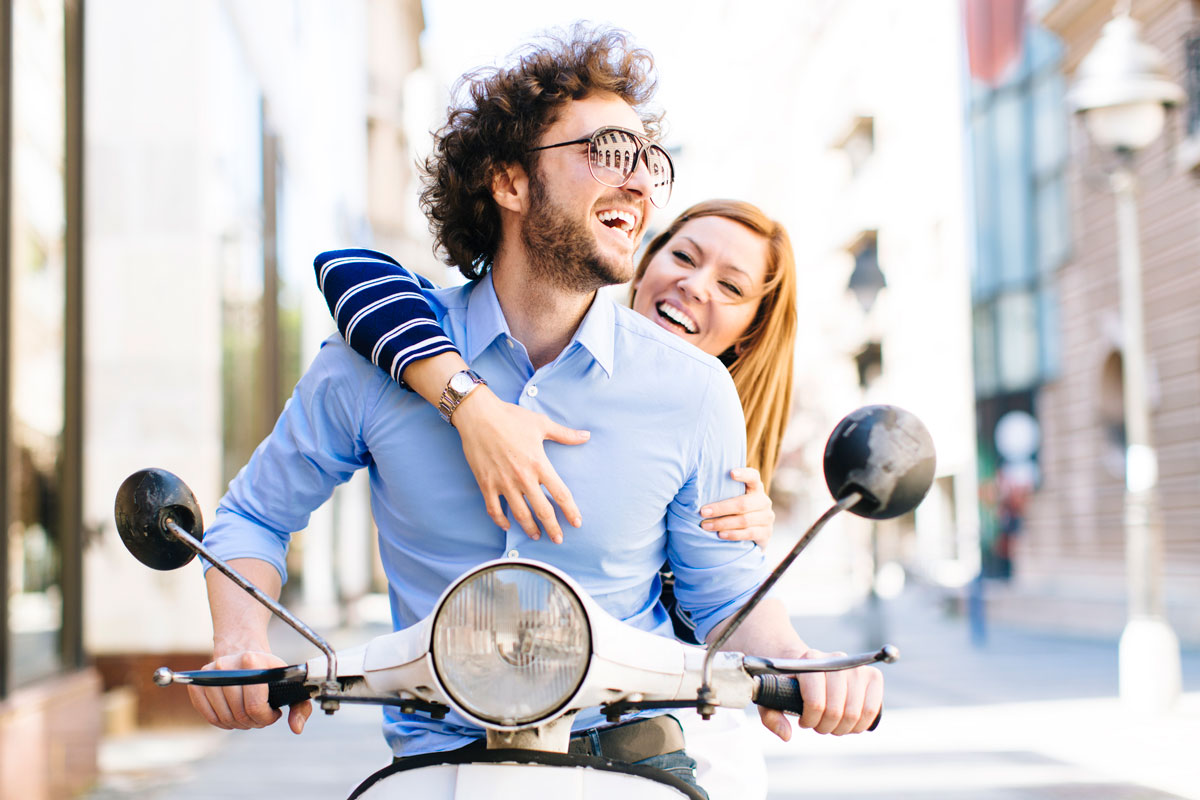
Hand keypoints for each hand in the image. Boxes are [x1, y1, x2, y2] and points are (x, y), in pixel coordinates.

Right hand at [187, 649, 311, 734]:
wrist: (242, 651)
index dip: (266, 717)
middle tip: (261, 715)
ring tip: (249, 714)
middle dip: (254, 722)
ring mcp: (210, 674)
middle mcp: (227, 666)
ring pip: (225, 718)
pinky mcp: (198, 684)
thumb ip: (300, 706)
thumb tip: (296, 728)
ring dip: (239, 724)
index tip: (274, 712)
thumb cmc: (268, 671)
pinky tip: (234, 715)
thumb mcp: (289, 682)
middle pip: (239, 714)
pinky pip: (209, 717)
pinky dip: (224, 723)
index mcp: (252, 661)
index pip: (254, 706)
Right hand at [451, 387, 589, 542]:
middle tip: (558, 539)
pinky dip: (501, 520)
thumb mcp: (542, 424)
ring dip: (529, 528)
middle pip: (542, 510)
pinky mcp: (486, 484)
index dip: (570, 511)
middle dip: (552, 528)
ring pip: (519, 514)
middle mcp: (523, 478)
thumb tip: (586, 436)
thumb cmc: (511, 417)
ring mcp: (503, 483)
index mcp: (539, 464)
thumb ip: (565, 435)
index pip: (560, 494)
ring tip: (536, 535)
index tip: (576, 523)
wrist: (479, 416)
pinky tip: (507, 526)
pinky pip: (494, 509)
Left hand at [700, 467, 774, 547]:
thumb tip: (694, 484)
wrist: (754, 535)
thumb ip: (723, 491)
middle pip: (743, 504)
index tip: (731, 473)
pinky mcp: (766, 533)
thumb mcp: (733, 499)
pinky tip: (720, 535)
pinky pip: (749, 533)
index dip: (744, 474)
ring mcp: (766, 518)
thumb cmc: (736, 512)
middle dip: (720, 508)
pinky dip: (733, 534)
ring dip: (722, 523)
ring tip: (705, 525)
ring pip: (744, 520)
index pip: (753, 477)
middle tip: (702, 512)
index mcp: (756, 488)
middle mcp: (764, 501)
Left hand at [757, 650, 882, 739]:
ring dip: (841, 728)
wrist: (809, 666)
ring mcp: (856, 667)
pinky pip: (872, 710)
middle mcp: (836, 659)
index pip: (816, 702)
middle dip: (825, 726)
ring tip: (831, 724)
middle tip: (818, 724)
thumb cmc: (790, 685)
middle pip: (836, 710)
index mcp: (810, 660)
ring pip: (855, 713)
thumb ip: (770, 716)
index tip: (803, 721)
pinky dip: (860, 724)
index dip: (810, 720)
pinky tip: (848, 723)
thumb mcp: (773, 697)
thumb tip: (787, 735)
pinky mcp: (873, 676)